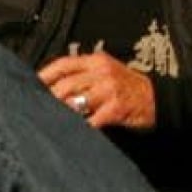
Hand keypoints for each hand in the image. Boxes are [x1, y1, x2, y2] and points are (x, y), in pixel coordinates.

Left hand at [37, 52, 155, 128]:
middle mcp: (102, 73)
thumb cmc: (128, 86)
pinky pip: (92, 119)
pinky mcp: (116, 108)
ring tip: (51, 119)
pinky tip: (72, 131)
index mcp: (97, 61)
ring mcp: (109, 90)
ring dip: (62, 112)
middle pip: (66, 84)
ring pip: (76, 101)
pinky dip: (80, 126)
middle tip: (37, 107)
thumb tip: (53, 84)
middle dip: (50, 98)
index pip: (64, 64)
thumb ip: (83, 74)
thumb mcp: (107, 71)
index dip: (45, 74)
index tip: (32, 84)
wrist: (159, 98)